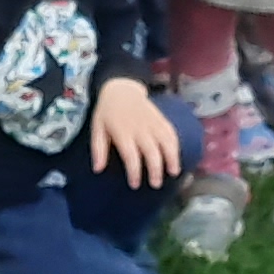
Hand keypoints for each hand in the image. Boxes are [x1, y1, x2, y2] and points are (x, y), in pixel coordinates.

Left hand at [91, 75, 181, 189]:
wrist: (121, 88)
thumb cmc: (107, 112)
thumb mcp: (97, 128)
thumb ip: (98, 149)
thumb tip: (97, 169)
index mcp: (122, 131)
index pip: (130, 155)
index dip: (134, 171)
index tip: (135, 184)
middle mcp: (139, 127)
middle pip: (151, 150)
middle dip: (155, 169)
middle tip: (156, 184)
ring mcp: (152, 122)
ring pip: (166, 141)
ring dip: (171, 157)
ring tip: (173, 172)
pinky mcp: (161, 118)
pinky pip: (171, 132)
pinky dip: (176, 145)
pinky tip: (177, 158)